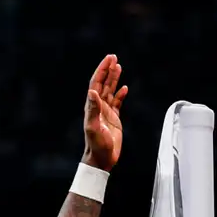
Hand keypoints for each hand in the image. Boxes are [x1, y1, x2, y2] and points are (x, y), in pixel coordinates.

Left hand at [81, 54, 127, 171]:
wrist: (102, 159)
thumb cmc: (97, 145)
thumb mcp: (94, 127)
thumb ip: (93, 109)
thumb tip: (92, 92)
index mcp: (92, 107)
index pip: (96, 84)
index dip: (102, 71)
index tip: (108, 60)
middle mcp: (98, 107)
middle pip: (103, 84)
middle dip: (108, 70)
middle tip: (113, 57)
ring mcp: (106, 112)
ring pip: (110, 91)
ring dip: (114, 79)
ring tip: (119, 66)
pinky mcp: (114, 119)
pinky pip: (117, 103)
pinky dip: (121, 95)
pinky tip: (124, 88)